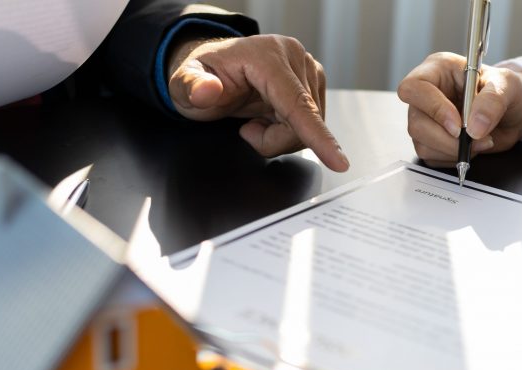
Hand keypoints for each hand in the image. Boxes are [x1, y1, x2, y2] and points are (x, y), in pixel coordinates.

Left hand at [167, 34, 348, 171]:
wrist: (215, 70)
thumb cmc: (203, 77)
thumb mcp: (182, 85)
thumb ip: (191, 86)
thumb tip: (207, 91)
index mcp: (268, 57)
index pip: (298, 104)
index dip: (317, 135)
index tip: (338, 161)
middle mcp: (295, 58)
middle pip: (304, 124)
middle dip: (274, 140)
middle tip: (247, 129)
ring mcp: (309, 70)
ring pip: (310, 128)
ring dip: (281, 137)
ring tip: (257, 121)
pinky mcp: (315, 83)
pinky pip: (311, 124)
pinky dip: (288, 130)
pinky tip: (271, 117)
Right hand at [397, 52, 521, 166]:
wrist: (515, 114)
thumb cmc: (508, 90)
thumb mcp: (507, 86)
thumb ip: (492, 101)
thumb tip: (474, 127)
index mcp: (438, 70)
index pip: (413, 88)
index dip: (433, 108)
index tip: (458, 124)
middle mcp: (427, 95)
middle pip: (416, 123)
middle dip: (446, 139)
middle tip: (473, 139)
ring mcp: (427, 120)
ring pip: (422, 144)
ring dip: (452, 150)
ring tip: (479, 141)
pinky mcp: (432, 141)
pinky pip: (432, 158)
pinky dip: (453, 158)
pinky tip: (471, 148)